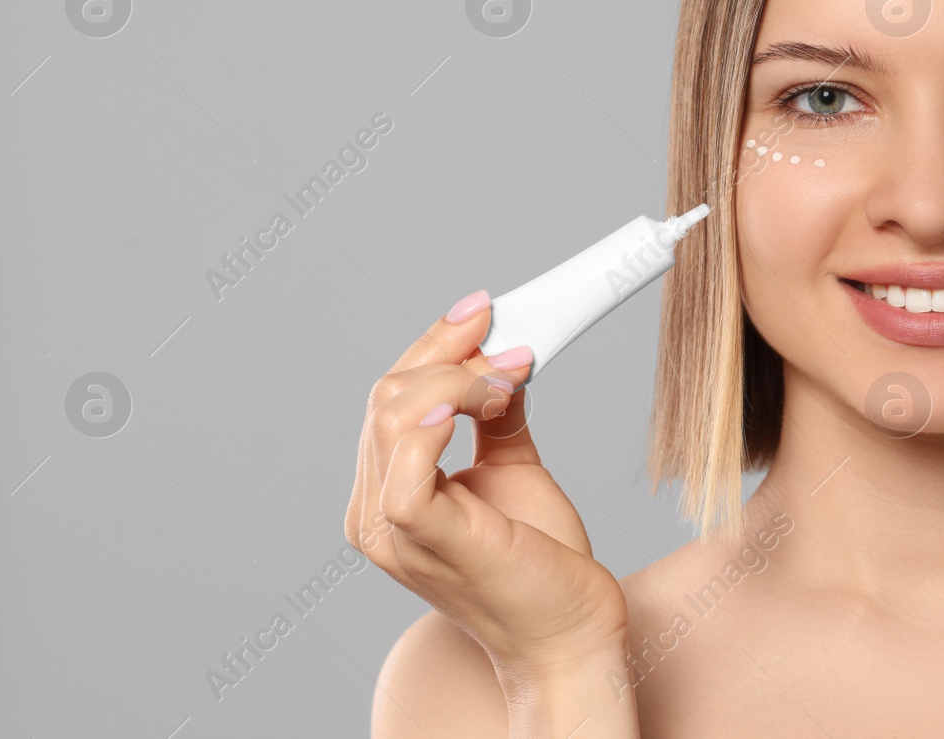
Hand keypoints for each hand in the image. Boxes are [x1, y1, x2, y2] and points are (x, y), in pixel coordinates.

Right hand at [345, 291, 630, 674]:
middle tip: (511, 340)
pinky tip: (481, 398)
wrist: (569, 633)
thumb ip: (497, 416)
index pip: (392, 398)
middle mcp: (373, 512)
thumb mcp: (515, 469)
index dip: (435, 345)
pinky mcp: (421, 536)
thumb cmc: (541, 563)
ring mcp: (388, 529)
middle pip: (389, 395)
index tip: (485, 310)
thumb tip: (503, 357)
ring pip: (394, 413)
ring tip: (513, 380)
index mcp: (387, 493)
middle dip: (451, 351)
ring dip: (461, 377)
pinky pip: (405, 460)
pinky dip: (439, 415)